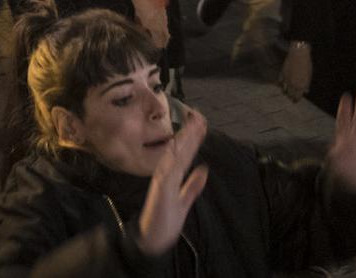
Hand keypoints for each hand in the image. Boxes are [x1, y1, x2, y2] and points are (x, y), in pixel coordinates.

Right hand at [131, 105, 209, 257]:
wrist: (151, 240)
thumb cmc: (165, 221)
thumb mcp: (185, 202)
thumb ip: (193, 186)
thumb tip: (204, 168)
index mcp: (173, 176)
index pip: (185, 153)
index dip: (193, 137)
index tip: (201, 121)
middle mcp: (167, 174)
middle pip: (180, 149)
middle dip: (190, 132)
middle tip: (198, 114)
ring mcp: (163, 180)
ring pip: (175, 155)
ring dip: (183, 139)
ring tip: (193, 124)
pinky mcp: (162, 189)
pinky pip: (168, 169)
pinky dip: (172, 156)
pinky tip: (177, 144)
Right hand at [279, 43, 311, 102]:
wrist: (299, 55)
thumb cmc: (306, 64)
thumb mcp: (309, 75)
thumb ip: (307, 84)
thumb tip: (306, 91)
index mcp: (301, 85)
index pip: (298, 96)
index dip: (297, 99)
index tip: (296, 101)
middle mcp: (293, 84)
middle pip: (291, 94)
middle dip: (291, 97)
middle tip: (291, 99)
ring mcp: (287, 79)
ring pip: (284, 89)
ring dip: (285, 92)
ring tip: (285, 93)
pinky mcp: (282, 73)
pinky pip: (280, 81)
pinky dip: (280, 84)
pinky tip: (280, 85)